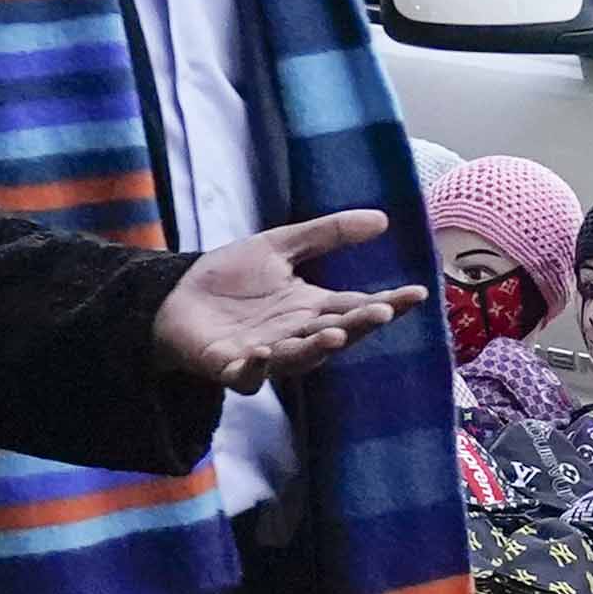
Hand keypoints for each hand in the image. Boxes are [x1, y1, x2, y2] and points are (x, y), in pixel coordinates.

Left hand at [158, 207, 424, 390]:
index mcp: (311, 308)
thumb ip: (327, 234)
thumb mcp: (280, 245)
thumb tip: (383, 218)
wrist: (175, 297)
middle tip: (382, 312)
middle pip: (335, 333)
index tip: (418, 293)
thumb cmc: (230, 277)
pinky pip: (247, 375)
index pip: (357, 305)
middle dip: (359, 325)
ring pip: (298, 358)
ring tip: (335, 333)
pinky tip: (264, 351)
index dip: (388, 303)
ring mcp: (266, 355)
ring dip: (317, 348)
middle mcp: (296, 335)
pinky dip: (257, 367)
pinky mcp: (230, 367)